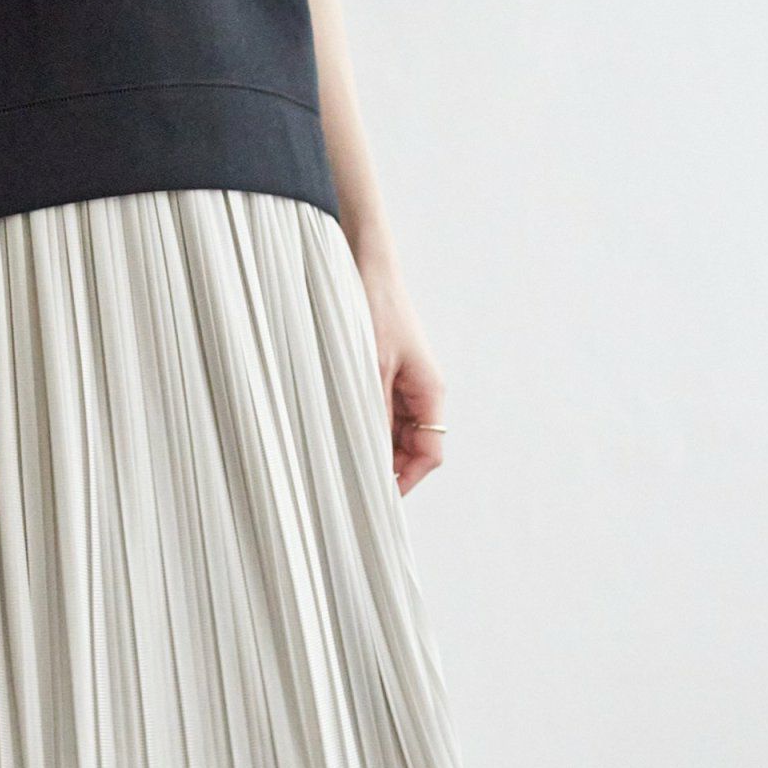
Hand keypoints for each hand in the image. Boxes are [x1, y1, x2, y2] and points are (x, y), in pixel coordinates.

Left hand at [359, 260, 445, 496]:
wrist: (367, 268)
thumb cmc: (376, 309)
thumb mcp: (370, 369)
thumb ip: (374, 416)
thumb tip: (373, 463)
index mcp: (429, 393)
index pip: (429, 455)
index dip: (406, 482)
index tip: (377, 499)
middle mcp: (421, 394)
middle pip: (410, 451)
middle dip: (385, 468)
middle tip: (348, 483)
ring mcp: (403, 387)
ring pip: (392, 436)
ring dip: (370, 448)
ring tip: (338, 456)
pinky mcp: (384, 379)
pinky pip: (378, 416)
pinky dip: (362, 428)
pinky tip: (338, 431)